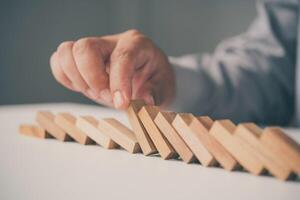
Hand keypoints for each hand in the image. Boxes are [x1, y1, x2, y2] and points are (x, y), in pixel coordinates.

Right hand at [50, 29, 174, 108]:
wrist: (147, 78)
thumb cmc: (156, 80)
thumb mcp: (164, 88)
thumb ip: (155, 94)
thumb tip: (144, 101)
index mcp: (136, 44)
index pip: (121, 57)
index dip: (118, 82)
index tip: (121, 104)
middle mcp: (112, 42)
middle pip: (85, 48)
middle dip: (92, 79)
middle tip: (107, 97)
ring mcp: (93, 49)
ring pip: (66, 51)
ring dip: (78, 79)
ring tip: (97, 92)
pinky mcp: (80, 60)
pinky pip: (59, 62)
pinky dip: (66, 78)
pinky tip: (85, 88)